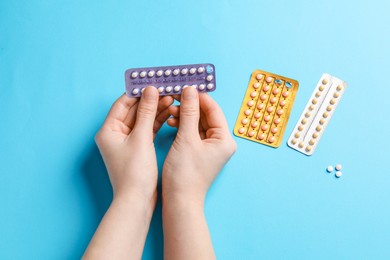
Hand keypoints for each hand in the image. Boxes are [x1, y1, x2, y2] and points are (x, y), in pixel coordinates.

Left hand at [84, 87, 173, 258]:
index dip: (138, 92)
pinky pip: (147, 130)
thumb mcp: (141, 138)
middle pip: (133, 111)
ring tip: (171, 99)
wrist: (137, 199)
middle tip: (166, 90)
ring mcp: (126, 142)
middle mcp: (115, 134)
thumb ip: (146, 112)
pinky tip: (168, 114)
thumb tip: (150, 91)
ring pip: (142, 120)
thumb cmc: (134, 172)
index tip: (152, 82)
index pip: (122, 103)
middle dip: (150, 100)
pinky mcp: (137, 149)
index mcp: (108, 130)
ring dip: (155, 110)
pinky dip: (156, 122)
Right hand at [163, 86, 235, 201]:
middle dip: (189, 105)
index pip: (214, 109)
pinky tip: (171, 121)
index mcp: (224, 140)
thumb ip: (189, 112)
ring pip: (198, 122)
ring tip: (170, 110)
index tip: (184, 86)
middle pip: (206, 115)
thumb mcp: (186, 138)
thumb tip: (190, 90)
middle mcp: (221, 142)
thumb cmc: (185, 174)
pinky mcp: (200, 151)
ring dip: (184, 114)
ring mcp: (210, 147)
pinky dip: (182, 125)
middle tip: (174, 96)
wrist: (179, 200)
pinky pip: (193, 132)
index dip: (199, 97)